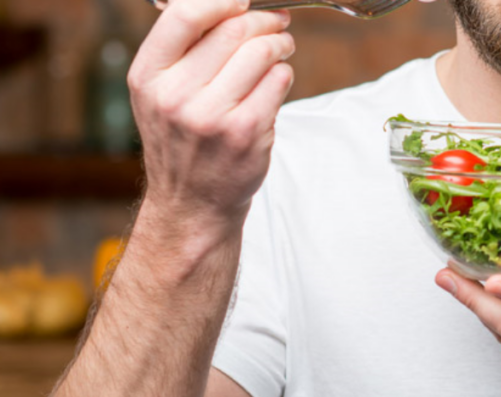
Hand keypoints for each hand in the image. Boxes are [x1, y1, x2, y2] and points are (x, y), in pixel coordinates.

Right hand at [128, 0, 294, 231]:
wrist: (192, 203)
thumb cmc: (182, 141)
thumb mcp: (159, 94)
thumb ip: (182, 50)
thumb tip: (225, 4)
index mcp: (148, 76)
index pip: (185, 15)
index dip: (222, 0)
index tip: (241, 1)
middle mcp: (175, 95)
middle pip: (233, 30)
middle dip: (264, 20)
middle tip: (277, 22)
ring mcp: (212, 116)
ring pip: (261, 52)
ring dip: (280, 43)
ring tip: (282, 46)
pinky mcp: (246, 132)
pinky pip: (278, 81)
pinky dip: (283, 73)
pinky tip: (276, 79)